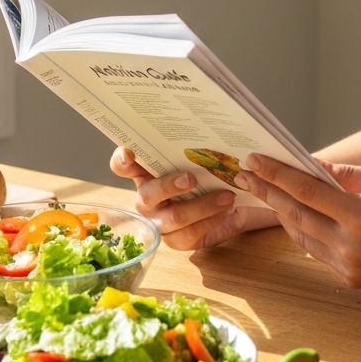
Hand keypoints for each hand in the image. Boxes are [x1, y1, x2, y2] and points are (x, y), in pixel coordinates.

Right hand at [109, 147, 276, 249]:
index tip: (130, 153)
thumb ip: (194, 144)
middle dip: (169, 186)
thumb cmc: (213, 172)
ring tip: (227, 196)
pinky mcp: (178, 240)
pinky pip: (190, 235)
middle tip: (191, 178)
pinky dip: (211, 221)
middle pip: (148, 194)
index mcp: (147, 172)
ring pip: (174, 217)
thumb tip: (204, 121)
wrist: (238, 200)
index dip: (122, 160)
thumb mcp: (204, 155)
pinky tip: (227, 211)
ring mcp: (161, 221)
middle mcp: (148, 198)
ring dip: (202, 206)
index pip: (122, 166)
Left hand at [234, 154, 360, 288]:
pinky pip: (317, 251)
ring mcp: (350, 268)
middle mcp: (350, 247)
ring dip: (282, 213)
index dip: (276, 175)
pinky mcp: (353, 280)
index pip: (306, 192)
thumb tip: (312, 165)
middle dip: (268, 193)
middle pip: (296, 215)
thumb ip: (348, 175)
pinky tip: (294, 213)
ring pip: (302, 236)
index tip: (254, 160)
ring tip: (265, 191)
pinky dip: (303, 231)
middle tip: (246, 174)